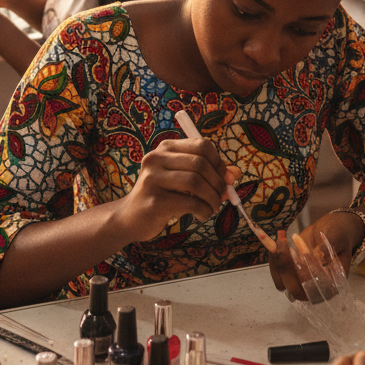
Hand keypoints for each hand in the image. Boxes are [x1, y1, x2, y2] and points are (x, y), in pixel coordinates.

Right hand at [116, 138, 236, 243]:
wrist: (129, 219)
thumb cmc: (162, 196)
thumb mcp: (184, 181)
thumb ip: (209, 175)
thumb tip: (235, 174)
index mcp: (165, 148)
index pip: (201, 145)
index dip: (219, 162)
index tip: (226, 179)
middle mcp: (156, 158)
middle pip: (200, 163)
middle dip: (218, 182)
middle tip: (222, 196)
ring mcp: (153, 179)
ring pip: (196, 182)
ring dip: (212, 198)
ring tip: (212, 207)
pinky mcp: (154, 201)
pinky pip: (190, 203)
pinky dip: (203, 210)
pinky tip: (201, 215)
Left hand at [269, 209, 363, 299]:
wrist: (332, 229)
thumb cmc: (339, 233)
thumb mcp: (336, 237)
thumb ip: (326, 248)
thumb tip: (314, 256)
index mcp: (334, 285)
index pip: (316, 285)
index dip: (305, 265)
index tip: (297, 239)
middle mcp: (317, 289)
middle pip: (295, 289)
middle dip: (285, 266)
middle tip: (282, 240)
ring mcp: (303, 283)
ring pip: (283, 284)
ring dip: (278, 263)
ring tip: (280, 239)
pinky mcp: (292, 276)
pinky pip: (278, 276)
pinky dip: (273, 261)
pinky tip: (274, 244)